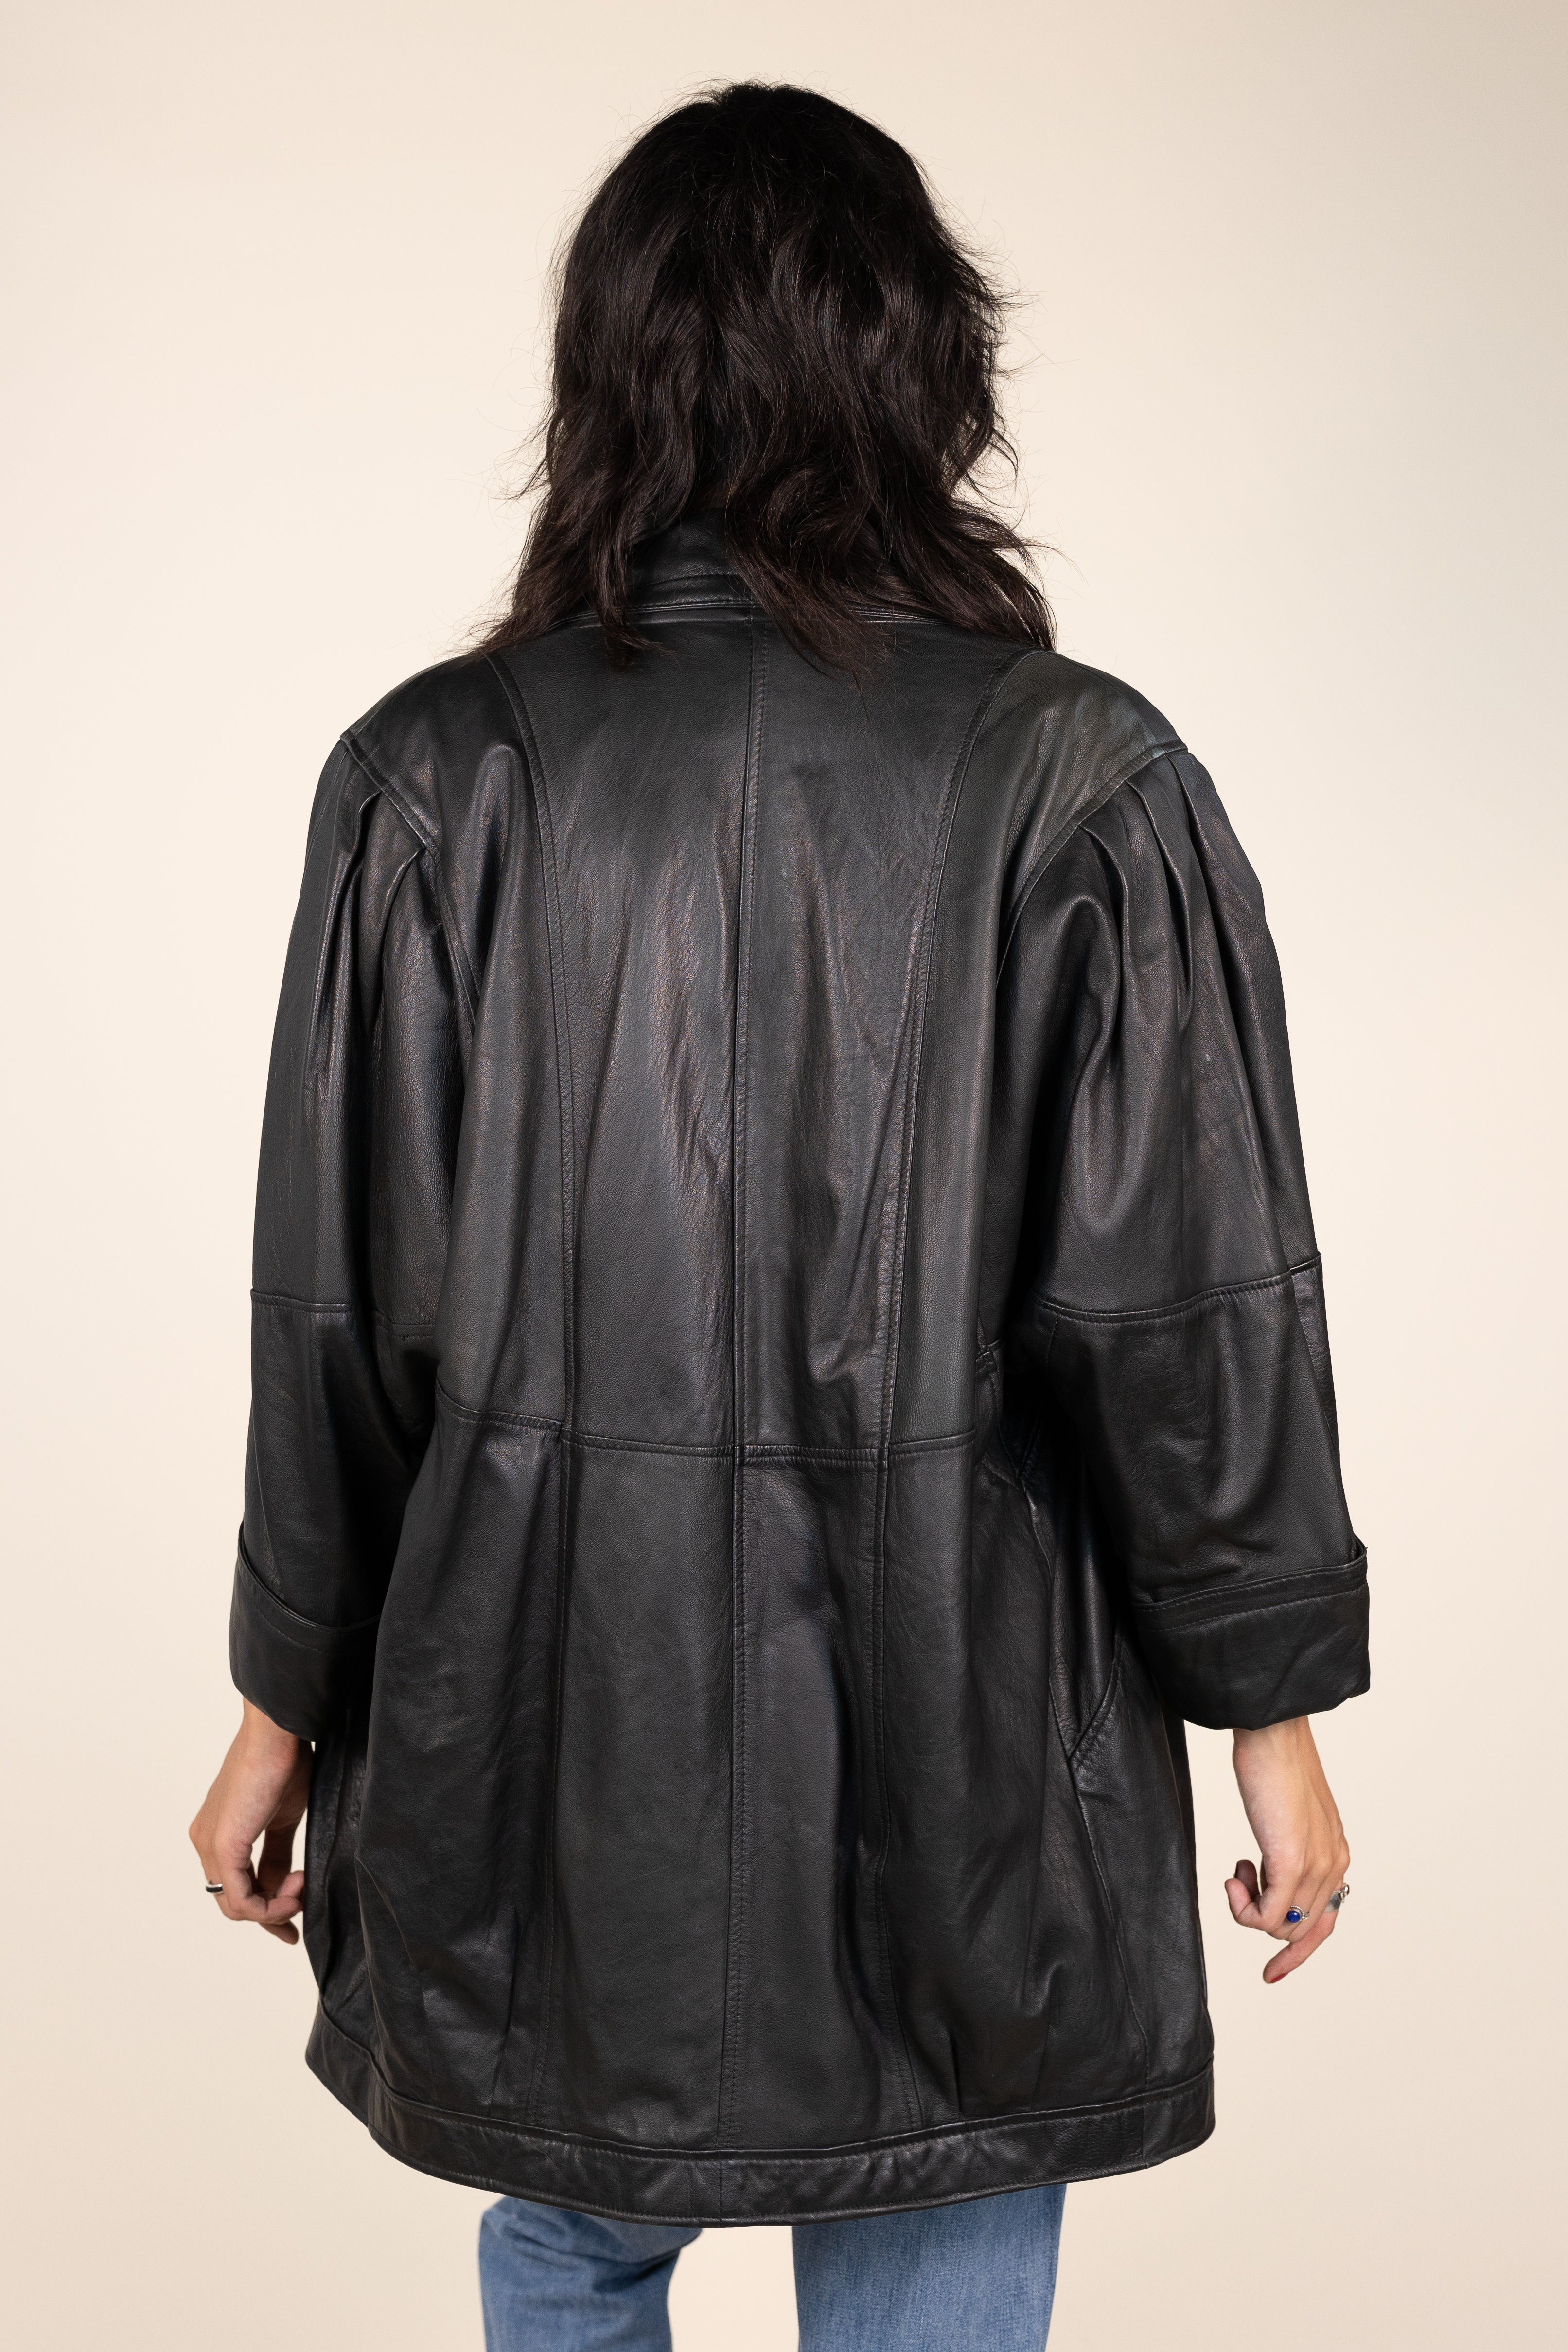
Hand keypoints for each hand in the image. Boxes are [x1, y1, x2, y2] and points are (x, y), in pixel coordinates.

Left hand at [189, 1700, 310, 1943]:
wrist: (278, 1734)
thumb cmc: (285, 1762)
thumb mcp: (283, 1818)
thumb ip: (277, 1855)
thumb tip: (286, 1884)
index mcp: (217, 1833)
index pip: (235, 1886)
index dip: (265, 1909)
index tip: (293, 1921)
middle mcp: (205, 1842)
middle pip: (233, 1901)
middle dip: (270, 1915)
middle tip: (301, 1913)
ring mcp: (210, 1846)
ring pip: (236, 1906)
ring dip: (275, 1908)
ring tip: (303, 1887)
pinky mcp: (224, 1848)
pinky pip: (242, 1899)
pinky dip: (270, 1906)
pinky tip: (296, 1890)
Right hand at [1225, 1715, 1349, 1983]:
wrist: (1272, 1734)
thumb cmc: (1272, 1764)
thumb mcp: (1287, 1817)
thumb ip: (1287, 1850)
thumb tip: (1268, 1882)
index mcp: (1334, 1854)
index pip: (1325, 1923)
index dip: (1297, 1952)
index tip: (1270, 1971)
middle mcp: (1333, 1865)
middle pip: (1299, 1929)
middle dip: (1261, 1919)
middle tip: (1238, 1881)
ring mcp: (1315, 1866)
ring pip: (1281, 1926)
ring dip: (1249, 1907)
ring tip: (1239, 1868)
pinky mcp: (1291, 1862)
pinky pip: (1266, 1916)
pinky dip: (1242, 1908)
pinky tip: (1233, 1875)